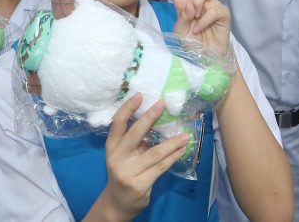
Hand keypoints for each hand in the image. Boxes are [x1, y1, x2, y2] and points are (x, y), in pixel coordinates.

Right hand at [99, 95, 190, 219]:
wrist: (118, 203)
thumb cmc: (124, 171)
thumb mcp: (124, 154)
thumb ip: (135, 140)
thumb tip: (158, 117)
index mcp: (112, 146)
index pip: (117, 124)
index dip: (127, 108)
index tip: (139, 95)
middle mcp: (117, 157)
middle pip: (134, 134)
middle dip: (149, 117)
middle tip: (163, 104)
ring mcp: (128, 172)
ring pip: (154, 153)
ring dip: (172, 143)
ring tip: (185, 134)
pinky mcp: (139, 184)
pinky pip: (161, 167)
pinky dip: (173, 157)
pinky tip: (182, 149)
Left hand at [147, 0, 229, 54]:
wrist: (208, 58)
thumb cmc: (192, 42)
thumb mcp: (179, 28)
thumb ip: (182, 14)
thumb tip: (192, 3)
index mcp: (183, 0)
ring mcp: (211, 2)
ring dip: (197, 3)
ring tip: (195, 19)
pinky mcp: (221, 11)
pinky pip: (211, 9)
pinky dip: (203, 21)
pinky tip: (201, 29)